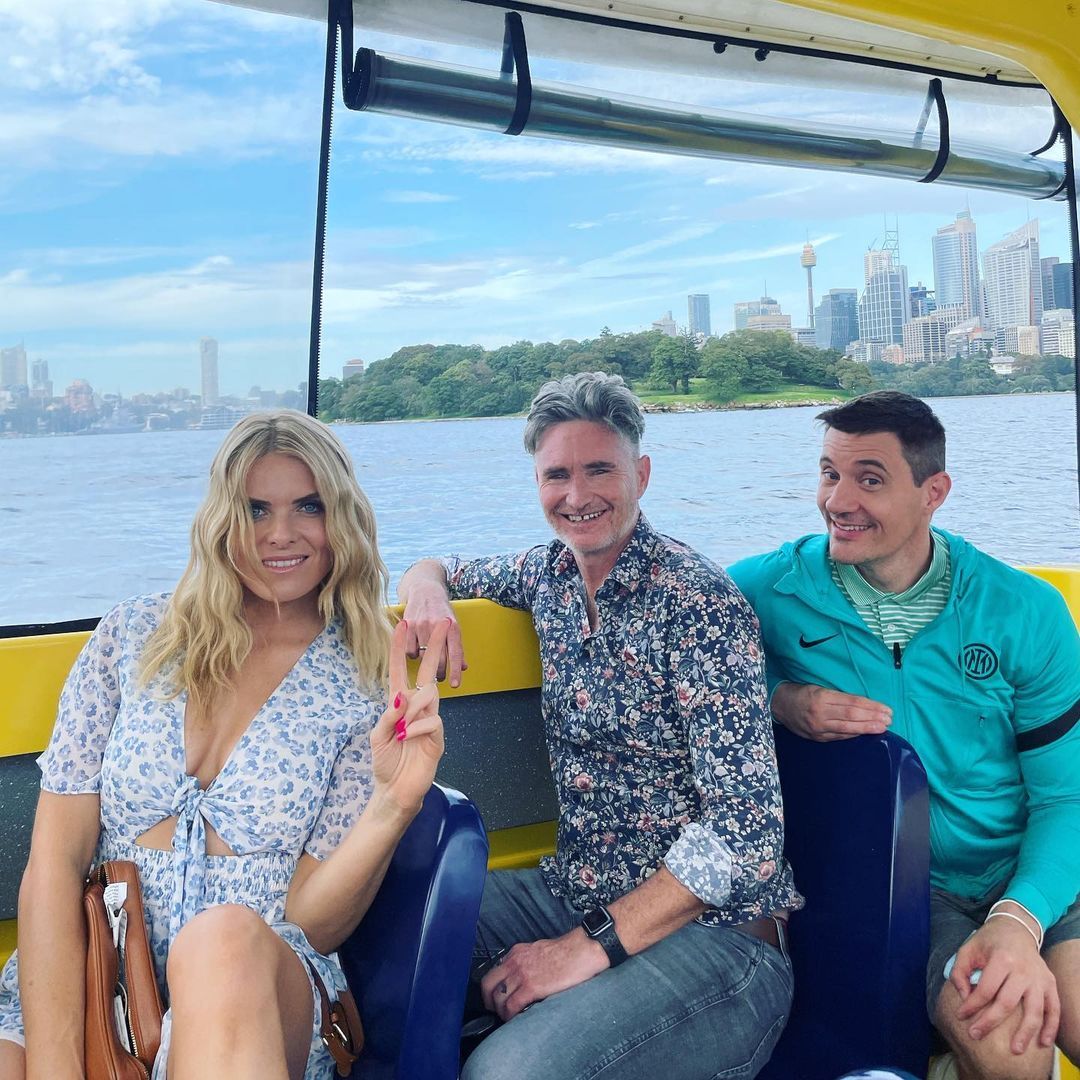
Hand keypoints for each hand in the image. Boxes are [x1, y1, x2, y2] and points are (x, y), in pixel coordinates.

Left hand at [370, 619, 446, 814]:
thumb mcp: (378, 735)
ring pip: (428, 697)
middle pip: (427, 672)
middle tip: (443, 622)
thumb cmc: (386, 762)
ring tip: (402, 731)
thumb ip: (389, 715)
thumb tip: (403, 697)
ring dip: (413, 709)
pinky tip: (409, 738)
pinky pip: (432, 720)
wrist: (395, 790)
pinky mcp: (438, 736)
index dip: (401, 648)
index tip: (403, 624)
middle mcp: (417, 708)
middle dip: (435, 647)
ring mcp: (429, 720)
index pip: (401, 671)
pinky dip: (417, 728)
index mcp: (399, 704)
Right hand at [401, 579, 466, 687]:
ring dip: (426, 663)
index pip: (456, 653)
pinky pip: (410, 650)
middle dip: (440, 672)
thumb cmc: (441, 611)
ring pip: (423, 656)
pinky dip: (413, 654)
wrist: (425, 589)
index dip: (456, 670)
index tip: (456, 684)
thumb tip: (464, 667)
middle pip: (439, 658)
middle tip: (439, 677)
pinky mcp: (407, 625)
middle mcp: (437, 625)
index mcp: (452, 626)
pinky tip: (416, 648)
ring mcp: (421, 625)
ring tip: (427, 659)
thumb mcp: (453, 625)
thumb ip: (457, 646)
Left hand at [480, 930, 607, 1021]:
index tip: (496, 997)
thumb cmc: (566, 951)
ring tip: (508, 1017)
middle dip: (489, 1001)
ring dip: (501, 1011)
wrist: (581, 950)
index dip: (492, 988)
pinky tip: (516, 1019)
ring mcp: (522, 974)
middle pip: (488, 984)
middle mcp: (515, 962)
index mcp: (516, 952)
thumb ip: (526, 961)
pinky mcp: (531, 987)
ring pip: (498, 998)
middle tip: (496, 1010)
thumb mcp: (538, 950)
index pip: (494, 972)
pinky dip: (510, 1016)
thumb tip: (521, 977)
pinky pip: (511, 1006)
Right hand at [771, 682, 890, 740]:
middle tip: (889, 719)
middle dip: (873, 718)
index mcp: (821, 697)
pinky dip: (853, 734)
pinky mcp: (817, 737)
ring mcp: (818, 728)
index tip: (885, 708)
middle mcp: (820, 713)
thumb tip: (863, 705)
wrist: (778, 705)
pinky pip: (839, 737)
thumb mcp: (818, 688)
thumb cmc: (800, 693)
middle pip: (852, 716)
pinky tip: (864, 733)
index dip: (871, 706)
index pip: (852, 702)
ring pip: (848, 728)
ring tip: (882, 727)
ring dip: (867, 728)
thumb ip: (838, 697)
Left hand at [952, 915, 1058, 1053]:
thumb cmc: (989, 941)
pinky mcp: (1050, 984)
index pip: (986, 989)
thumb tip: (964, 996)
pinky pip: (1054, 1009)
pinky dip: (1051, 1027)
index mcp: (1002, 958)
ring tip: (1015, 1050)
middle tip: (975, 1035)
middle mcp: (1023, 970)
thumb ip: (960, 971)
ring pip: (1034, 1010)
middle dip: (990, 1022)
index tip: (961, 1016)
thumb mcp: (968, 949)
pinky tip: (1044, 1042)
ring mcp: (1039, 978)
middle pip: (1007, 1003)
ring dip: (1025, 1032)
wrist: (1016, 928)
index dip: (972, 1005)